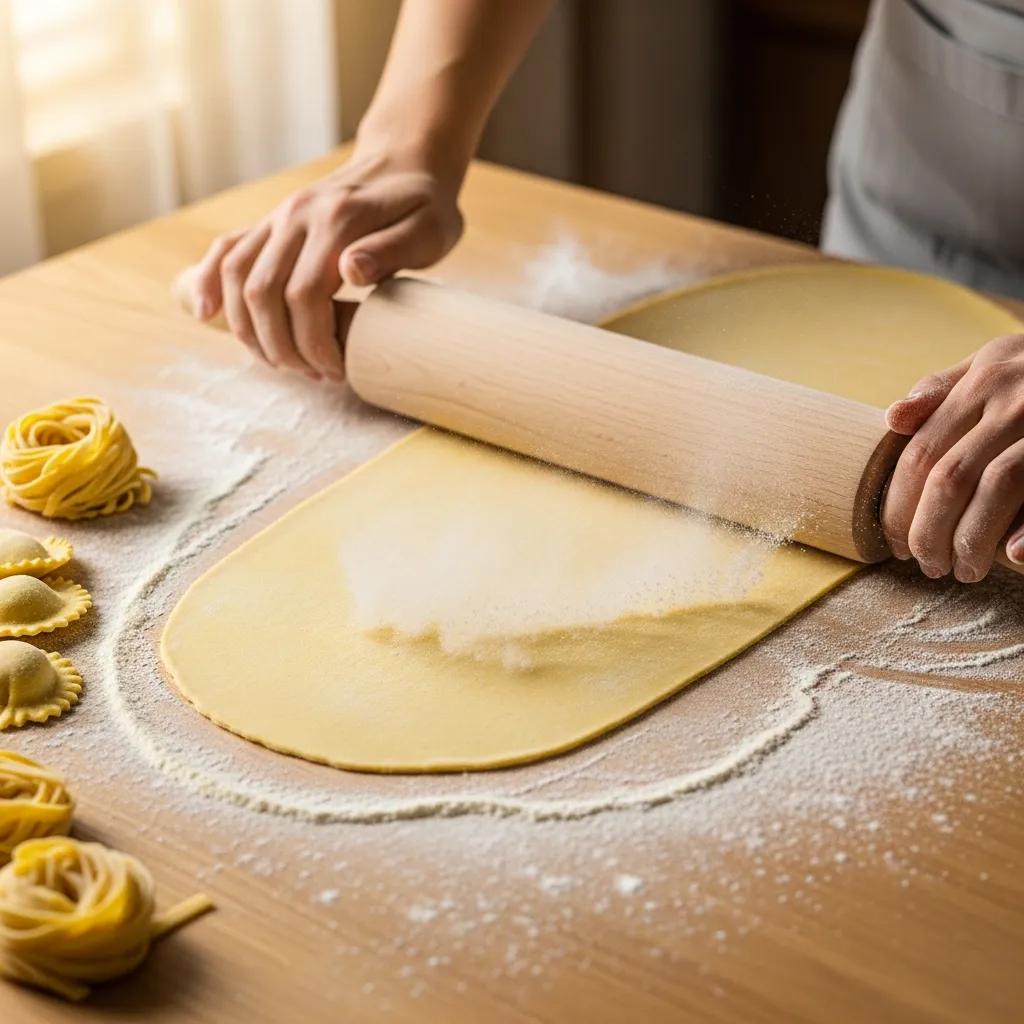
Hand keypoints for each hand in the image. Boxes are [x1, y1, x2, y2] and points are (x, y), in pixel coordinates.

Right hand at [185, 147, 463, 380]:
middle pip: (262, 293)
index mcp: (337, 218)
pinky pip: (226, 252)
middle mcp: (297, 214)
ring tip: (283, 362)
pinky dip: (209, 284)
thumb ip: (393, 250)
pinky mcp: (269, 223)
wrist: (404, 161)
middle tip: (314, 374)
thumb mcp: (431, 229)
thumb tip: (351, 270)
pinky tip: (206, 313)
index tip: (337, 369)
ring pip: (236, 277)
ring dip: (250, 331)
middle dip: (282, 347)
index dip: (314, 342)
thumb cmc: (426, 205)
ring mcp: (278, 217)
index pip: (304, 294)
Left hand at [883, 333, 1023, 581]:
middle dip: (929, 530)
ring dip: (973, 538)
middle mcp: (1016, 401)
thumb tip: (892, 419)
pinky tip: (1013, 556)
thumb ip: (942, 389)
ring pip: (998, 486)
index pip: (920, 454)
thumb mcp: (995, 360)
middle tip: (926, 564)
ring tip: (963, 570)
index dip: (899, 504)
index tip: (893, 539)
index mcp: (984, 381)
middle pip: (951, 477)